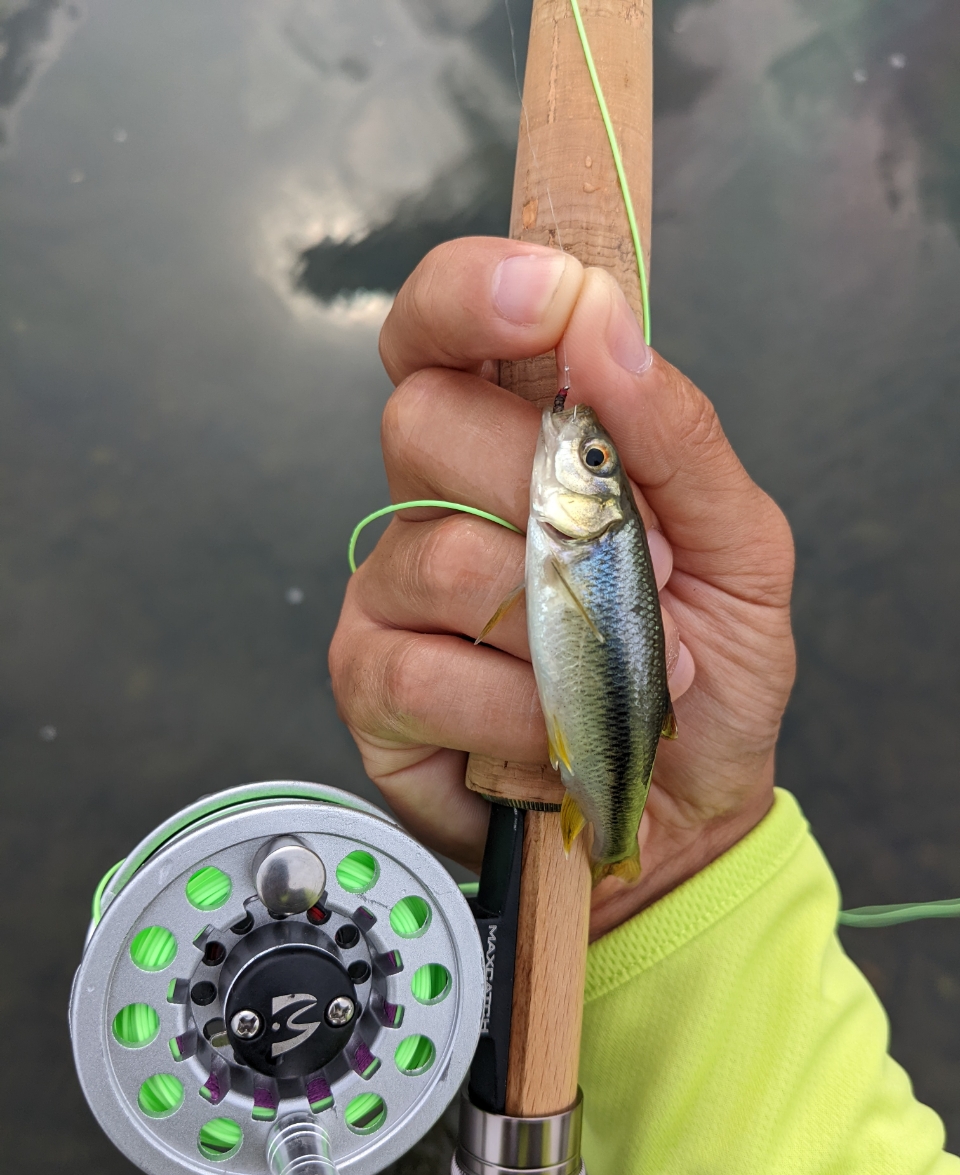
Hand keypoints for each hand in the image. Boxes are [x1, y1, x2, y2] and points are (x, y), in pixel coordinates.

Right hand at [329, 238, 795, 939]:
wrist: (678, 808)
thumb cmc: (704, 672)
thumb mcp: (740, 548)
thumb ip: (678, 435)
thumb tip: (606, 326)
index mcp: (517, 440)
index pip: (442, 328)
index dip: (473, 293)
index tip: (549, 299)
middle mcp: (436, 500)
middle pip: (424, 424)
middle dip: (540, 494)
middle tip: (632, 573)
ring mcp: (393, 589)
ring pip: (439, 559)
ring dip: (560, 630)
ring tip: (615, 673)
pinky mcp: (371, 680)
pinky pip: (426, 672)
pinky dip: (518, 711)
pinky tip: (551, 733)